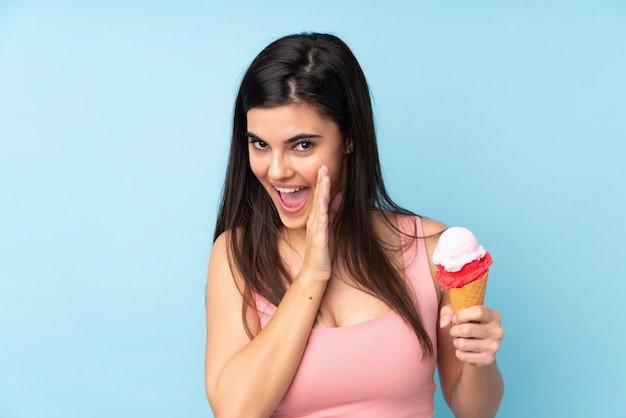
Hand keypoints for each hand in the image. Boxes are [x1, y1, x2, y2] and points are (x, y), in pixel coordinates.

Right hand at [301, 165, 342, 281]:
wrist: (315, 271)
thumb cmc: (322, 250)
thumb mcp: (329, 227)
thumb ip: (333, 211)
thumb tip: (339, 196)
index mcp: (317, 218)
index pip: (320, 196)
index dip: (323, 182)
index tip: (324, 168)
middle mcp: (314, 220)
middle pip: (318, 197)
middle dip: (321, 181)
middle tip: (323, 166)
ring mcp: (316, 228)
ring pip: (319, 205)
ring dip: (321, 191)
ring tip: (323, 177)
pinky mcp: (319, 237)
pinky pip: (321, 221)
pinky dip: (322, 209)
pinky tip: (323, 199)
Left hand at [440, 304, 504, 366]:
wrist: (480, 347)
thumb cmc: (468, 324)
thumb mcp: (459, 312)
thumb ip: (448, 311)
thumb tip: (444, 324)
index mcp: (494, 316)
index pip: (478, 312)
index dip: (461, 315)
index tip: (455, 319)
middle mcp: (498, 331)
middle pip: (467, 329)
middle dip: (454, 330)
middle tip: (455, 331)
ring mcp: (495, 347)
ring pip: (463, 344)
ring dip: (456, 342)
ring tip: (460, 340)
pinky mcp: (488, 359)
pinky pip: (463, 356)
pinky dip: (459, 353)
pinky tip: (464, 350)